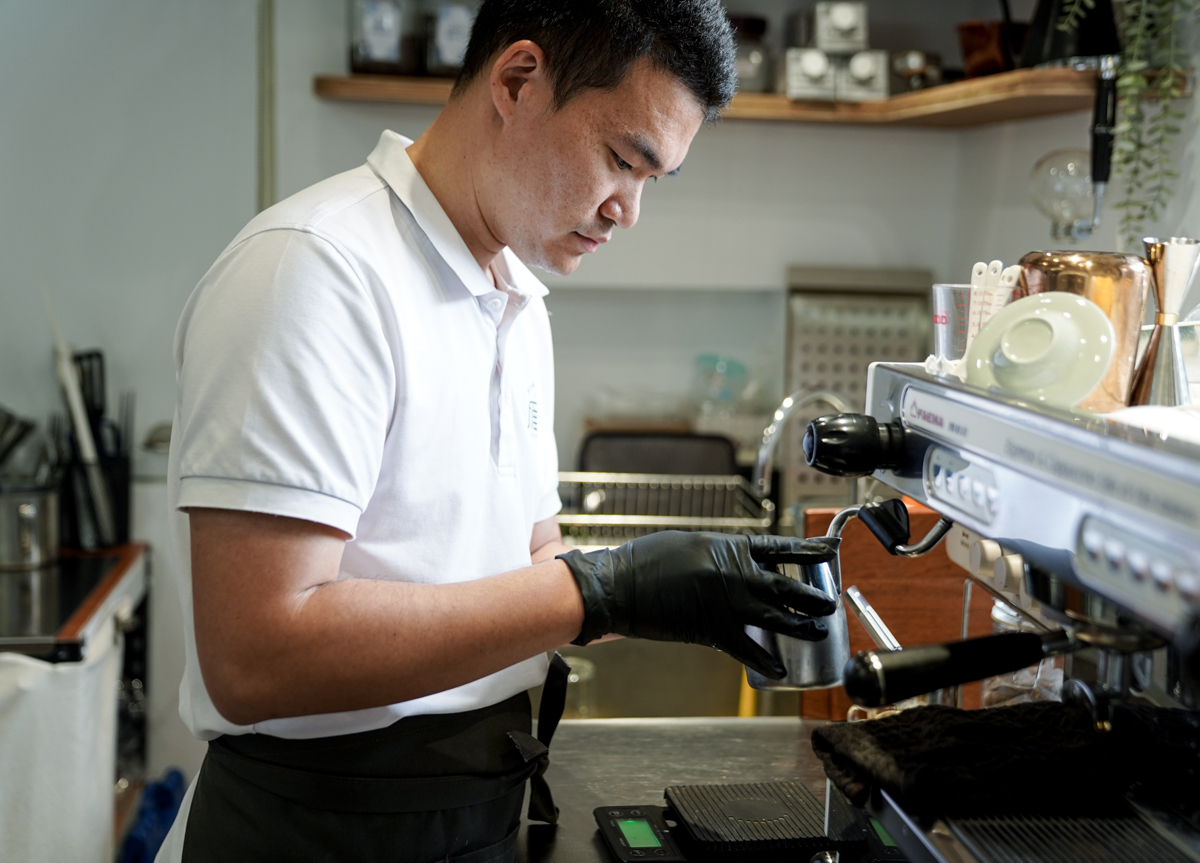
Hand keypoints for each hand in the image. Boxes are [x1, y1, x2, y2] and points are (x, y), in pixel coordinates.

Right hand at [557, 532, 837, 678]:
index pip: (781, 548)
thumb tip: (738, 563)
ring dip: (802, 626)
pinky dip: (766, 662)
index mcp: (729, 547)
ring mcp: (726, 603)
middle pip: (786, 587)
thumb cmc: (646, 561)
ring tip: (820, 630)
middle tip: (830, 602)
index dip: (809, 551)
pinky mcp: (713, 630)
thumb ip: (720, 554)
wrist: (618, 585)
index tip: (830, 550)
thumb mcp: (690, 545)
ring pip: (777, 618)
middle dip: (813, 596)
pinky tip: (781, 670)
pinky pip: (748, 650)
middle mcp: (734, 574)